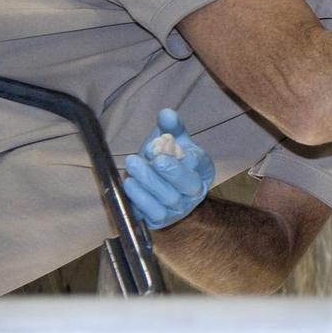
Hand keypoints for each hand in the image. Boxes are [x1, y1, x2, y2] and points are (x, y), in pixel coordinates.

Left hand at [122, 109, 214, 229]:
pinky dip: (139, 199)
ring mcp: (178, 208)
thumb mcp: (173, 142)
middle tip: (154, 159)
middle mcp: (195, 191)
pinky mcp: (160, 220)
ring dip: (149, 182)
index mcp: (202, 169)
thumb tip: (166, 113)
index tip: (162, 144)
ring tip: (132, 165)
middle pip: (187, 184)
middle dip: (170, 171)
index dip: (181, 155)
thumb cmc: (169, 162)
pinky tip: (129, 184)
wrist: (163, 191)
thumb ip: (172, 127)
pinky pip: (151, 213)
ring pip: (167, 198)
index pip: (197, 162)